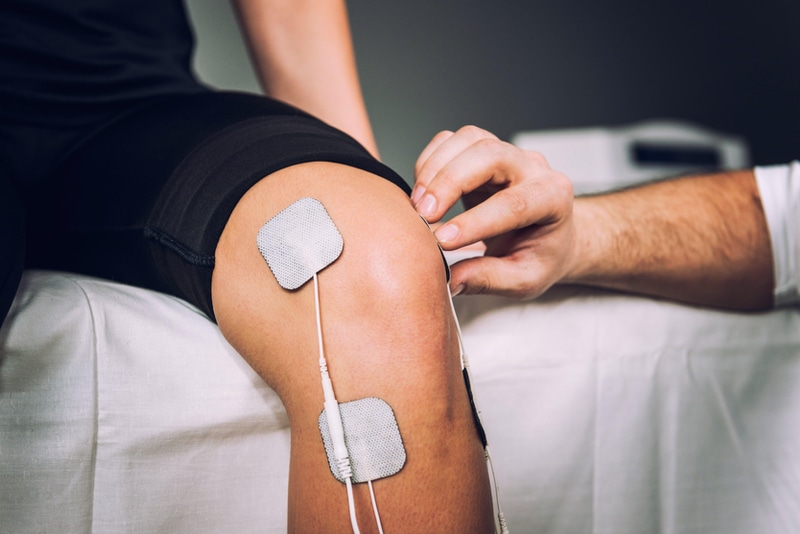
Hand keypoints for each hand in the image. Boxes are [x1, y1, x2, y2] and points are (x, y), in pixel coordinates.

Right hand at [412, 125, 574, 297]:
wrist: (549, 235)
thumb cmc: (540, 255)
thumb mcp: (524, 280)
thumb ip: (490, 279)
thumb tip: (451, 280)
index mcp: (552, 198)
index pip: (512, 204)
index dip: (474, 222)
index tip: (442, 241)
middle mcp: (532, 168)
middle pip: (490, 154)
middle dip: (450, 181)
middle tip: (424, 214)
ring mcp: (506, 153)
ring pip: (469, 139)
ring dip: (436, 168)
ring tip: (418, 205)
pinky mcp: (482, 149)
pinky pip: (452, 140)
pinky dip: (430, 161)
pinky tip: (422, 191)